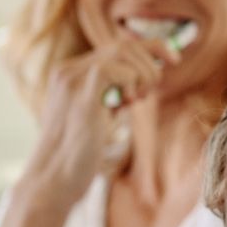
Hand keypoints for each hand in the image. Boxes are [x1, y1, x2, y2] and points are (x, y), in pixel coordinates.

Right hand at [14, 35, 177, 210]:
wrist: (53, 181)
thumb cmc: (79, 153)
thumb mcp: (99, 114)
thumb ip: (115, 93)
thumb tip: (149, 74)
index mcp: (71, 73)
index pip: (117, 46)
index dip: (151, 49)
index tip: (174, 59)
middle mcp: (68, 71)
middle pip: (123, 44)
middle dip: (153, 59)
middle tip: (152, 91)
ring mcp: (71, 82)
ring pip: (122, 51)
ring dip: (144, 73)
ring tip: (138, 100)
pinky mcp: (80, 97)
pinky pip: (114, 69)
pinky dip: (131, 82)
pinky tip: (127, 103)